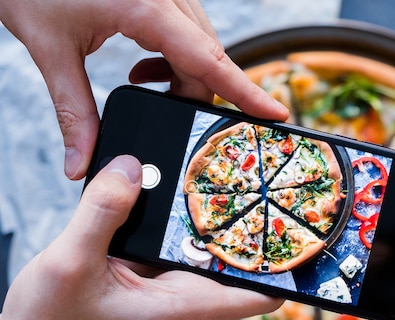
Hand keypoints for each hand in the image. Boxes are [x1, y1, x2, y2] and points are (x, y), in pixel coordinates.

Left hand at [0, 0, 288, 179]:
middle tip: (170, 117)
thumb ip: (73, 110)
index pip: (211, 59)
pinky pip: (186, 36)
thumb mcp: (52, 49)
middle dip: (194, 95)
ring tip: (146, 86)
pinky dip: (172, 61)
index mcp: (147, 7)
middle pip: (208, 60)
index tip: (275, 113)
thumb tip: (81, 162)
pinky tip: (143, 69)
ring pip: (200, 49)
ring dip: (182, 77)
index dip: (246, 91)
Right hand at [0, 155, 282, 319]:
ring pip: (203, 241)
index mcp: (184, 305)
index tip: (307, 235)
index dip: (289, 270)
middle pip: (238, 257)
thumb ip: (104, 213)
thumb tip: (133, 164)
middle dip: (252, 222)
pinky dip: (174, 212)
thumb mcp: (71, 264)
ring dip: (212, 211)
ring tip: (226, 166)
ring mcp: (165, 280)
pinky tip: (174, 178)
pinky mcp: (145, 269)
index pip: (261, 295)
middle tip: (268, 176)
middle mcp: (184, 292)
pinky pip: (171, 235)